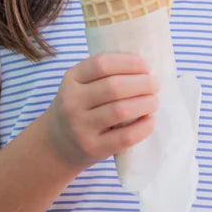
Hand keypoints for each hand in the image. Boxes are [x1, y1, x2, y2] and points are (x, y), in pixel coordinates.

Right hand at [45, 53, 157, 170]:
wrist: (56, 145)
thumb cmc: (78, 109)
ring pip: (121, 110)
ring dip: (145, 103)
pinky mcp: (93, 148)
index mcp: (71, 79)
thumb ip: (105, 75)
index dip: (129, 63)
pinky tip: (150, 120)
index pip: (102, 64)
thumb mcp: (80, 86)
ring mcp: (81, 127)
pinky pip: (125, 136)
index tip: (146, 67)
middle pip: (114, 87)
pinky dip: (143, 127)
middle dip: (142, 83)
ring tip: (154, 102)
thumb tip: (145, 69)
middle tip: (155, 85)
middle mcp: (72, 102)